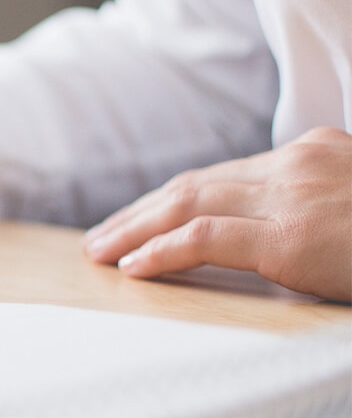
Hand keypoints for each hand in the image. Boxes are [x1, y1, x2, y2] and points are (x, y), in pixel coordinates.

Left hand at [82, 127, 351, 301]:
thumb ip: (315, 203)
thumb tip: (284, 231)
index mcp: (313, 152)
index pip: (224, 175)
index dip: (172, 198)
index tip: (141, 217)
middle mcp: (296, 163)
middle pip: (196, 185)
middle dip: (140, 212)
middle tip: (101, 236)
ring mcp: (292, 196)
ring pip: (188, 204)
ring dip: (134, 229)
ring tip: (101, 251)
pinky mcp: (292, 237)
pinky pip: (206, 238)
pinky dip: (161, 251)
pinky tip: (133, 266)